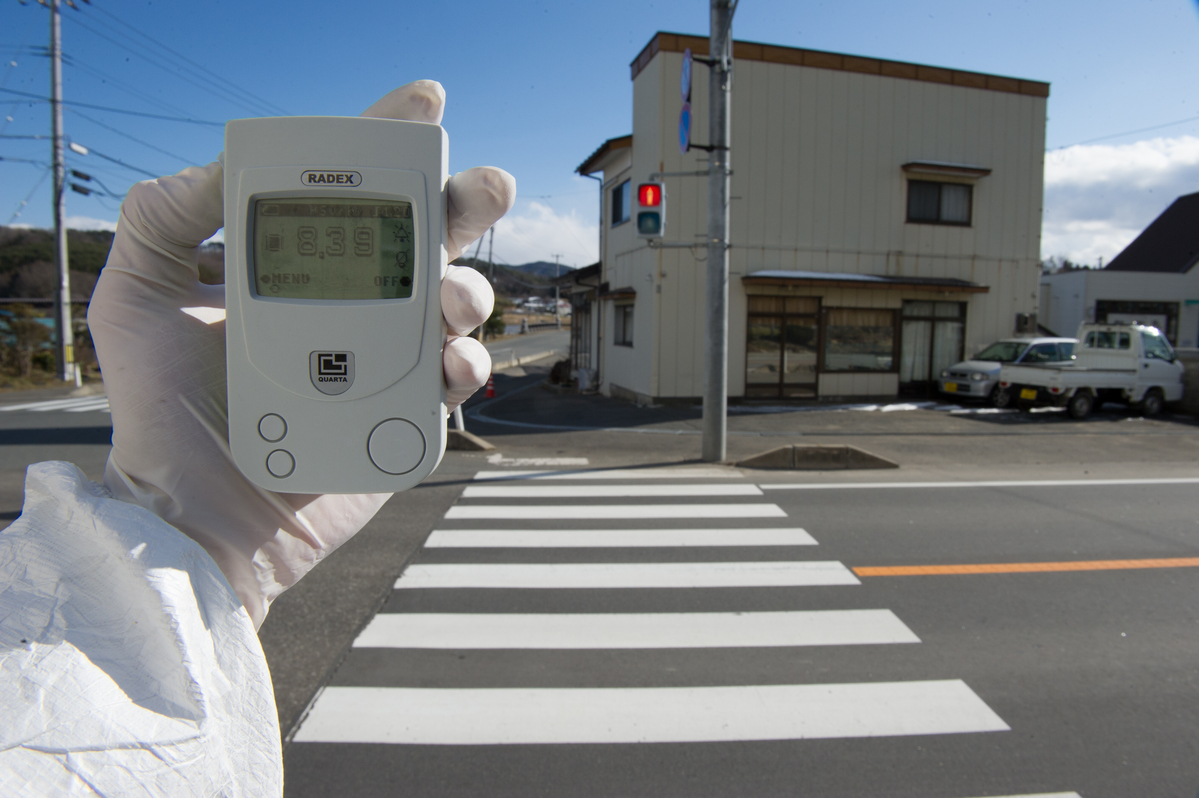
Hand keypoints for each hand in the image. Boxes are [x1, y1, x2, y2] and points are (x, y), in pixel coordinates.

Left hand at [88, 81, 514, 626]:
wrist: (195, 518)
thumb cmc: (161, 415)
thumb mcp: (137, 301)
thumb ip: (164, 219)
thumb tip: (223, 163)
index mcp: (295, 272)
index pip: (348, 194)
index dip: (388, 147)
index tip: (424, 106)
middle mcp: (349, 309)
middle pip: (425, 242)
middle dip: (464, 206)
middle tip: (485, 187)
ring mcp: (383, 364)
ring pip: (457, 307)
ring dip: (470, 290)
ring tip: (450, 300)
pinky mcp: (404, 419)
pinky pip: (456, 384)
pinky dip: (466, 367)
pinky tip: (447, 365)